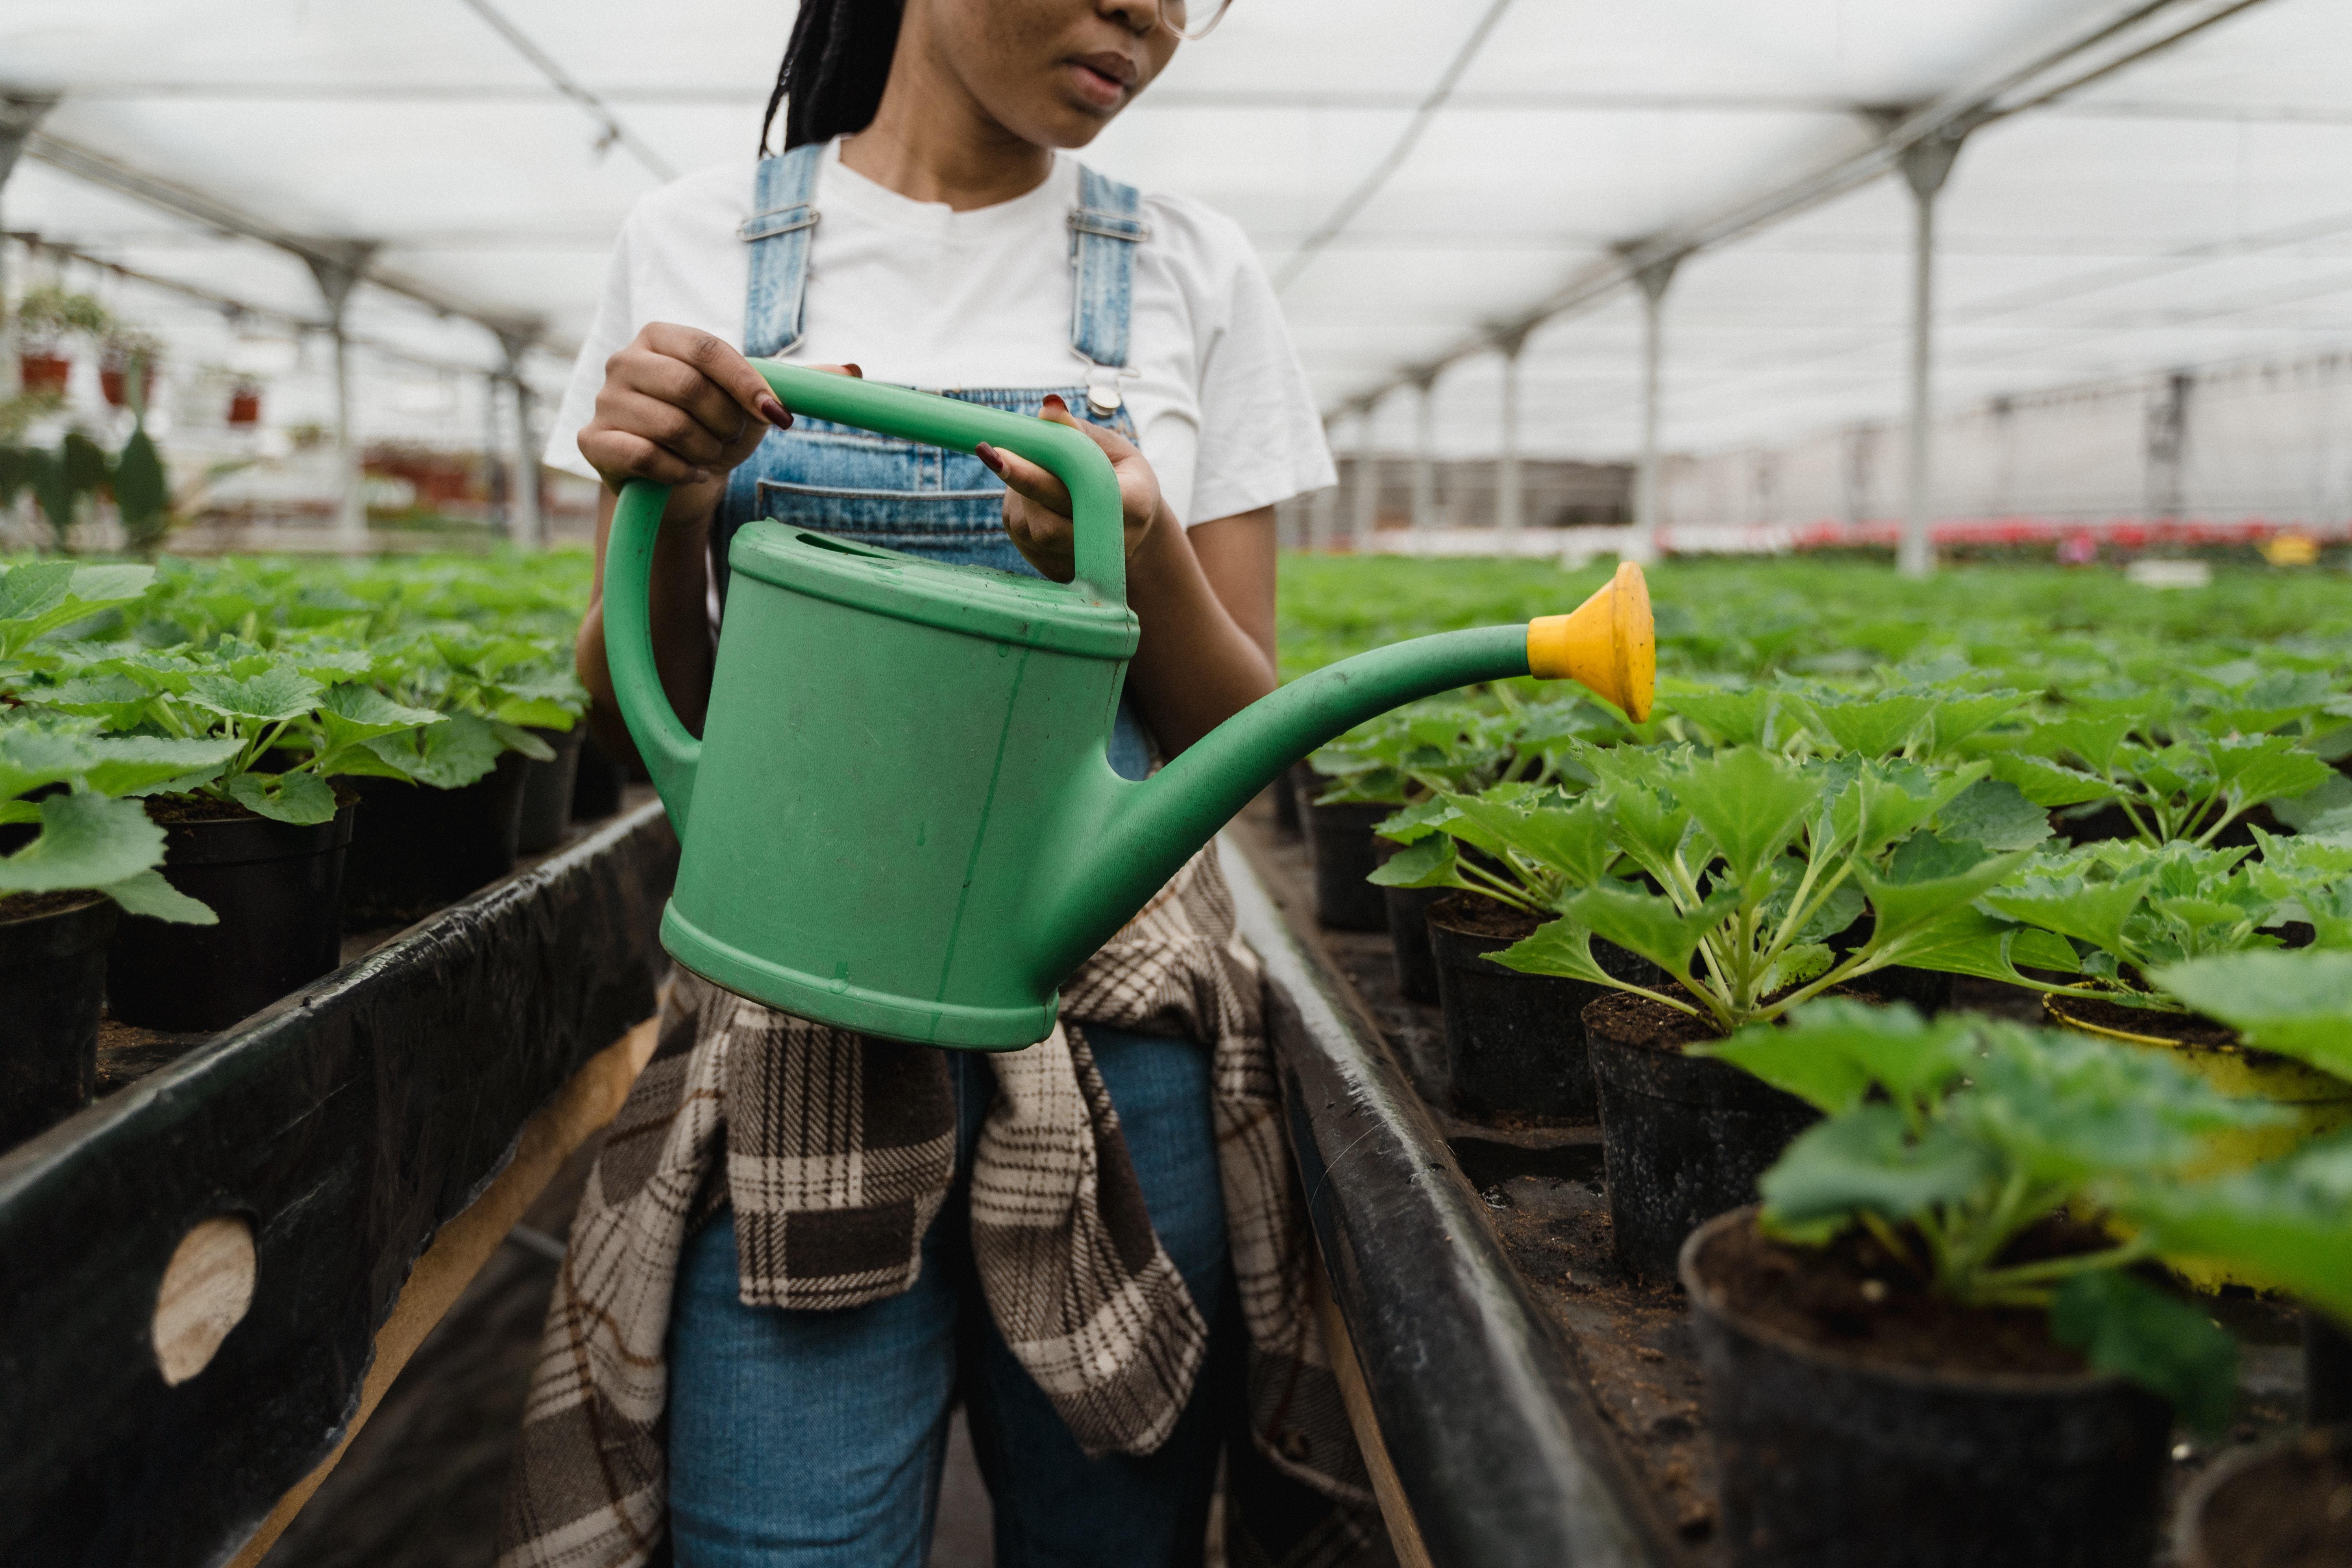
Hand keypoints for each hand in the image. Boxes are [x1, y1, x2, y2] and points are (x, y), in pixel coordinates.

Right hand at [577, 324, 860, 520]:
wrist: (680, 481)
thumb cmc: (716, 430)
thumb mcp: (757, 403)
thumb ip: (798, 385)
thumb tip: (855, 372)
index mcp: (663, 336)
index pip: (709, 349)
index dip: (748, 385)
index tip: (777, 416)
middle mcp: (625, 360)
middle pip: (689, 387)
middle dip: (725, 424)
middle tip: (729, 438)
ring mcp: (604, 400)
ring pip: (670, 425)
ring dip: (705, 450)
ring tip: (707, 455)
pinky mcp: (593, 442)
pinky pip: (646, 456)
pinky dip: (680, 472)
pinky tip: (688, 474)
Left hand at [979, 395, 1161, 581]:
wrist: (1131, 527)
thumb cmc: (1120, 475)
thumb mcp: (1110, 446)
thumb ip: (1078, 432)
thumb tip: (1047, 407)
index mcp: (1133, 506)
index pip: (1077, 494)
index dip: (1033, 477)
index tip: (996, 453)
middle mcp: (1109, 544)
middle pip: (1046, 523)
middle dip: (1018, 483)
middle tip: (992, 450)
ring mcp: (1083, 564)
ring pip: (1028, 528)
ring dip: (1021, 495)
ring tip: (1040, 473)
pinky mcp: (1058, 571)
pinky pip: (1023, 536)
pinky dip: (1023, 510)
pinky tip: (1040, 499)